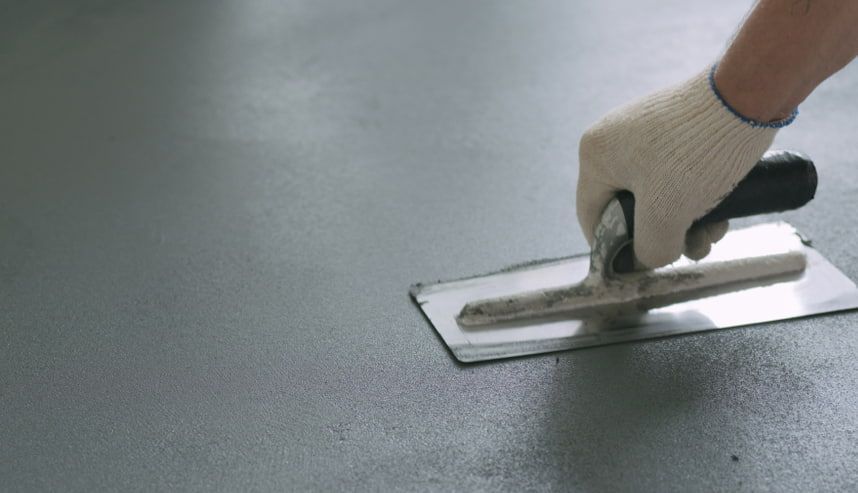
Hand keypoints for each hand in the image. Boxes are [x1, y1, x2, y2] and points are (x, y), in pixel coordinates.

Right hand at [576, 68, 790, 268]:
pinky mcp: (676, 126)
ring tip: (717, 230)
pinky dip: (695, 195)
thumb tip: (651, 259)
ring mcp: (645, 129)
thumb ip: (649, 249)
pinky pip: (676, 173)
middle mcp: (612, 139)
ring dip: (686, 220)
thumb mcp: (666, 215)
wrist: (750, 93)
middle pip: (630, 207)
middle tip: (696, 247)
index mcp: (595, 156)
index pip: (592, 217)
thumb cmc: (696, 154)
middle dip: (664, 234)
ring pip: (658, 193)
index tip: (646, 264)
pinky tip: (722, 206)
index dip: (616, 249)